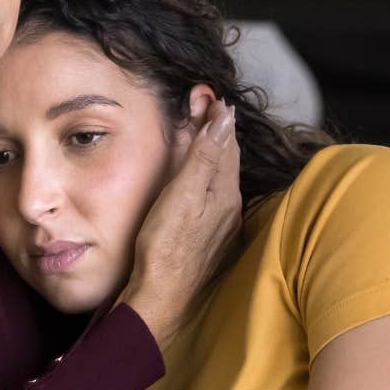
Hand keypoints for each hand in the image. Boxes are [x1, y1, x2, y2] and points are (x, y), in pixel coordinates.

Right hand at [119, 98, 241, 349]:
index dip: (216, 116)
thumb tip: (224, 118)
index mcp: (223, 191)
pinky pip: (212, 194)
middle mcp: (229, 206)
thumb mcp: (184, 195)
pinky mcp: (208, 237)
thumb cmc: (166, 247)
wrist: (161, 296)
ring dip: (210, 149)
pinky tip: (197, 175)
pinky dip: (204, 173)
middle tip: (202, 101)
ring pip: (219, 175)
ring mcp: (220, 223)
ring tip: (200, 128)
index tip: (206, 92)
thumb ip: (204, 156)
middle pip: (224, 156)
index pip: (224, 142)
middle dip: (214, 127)